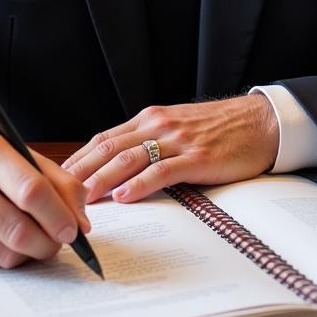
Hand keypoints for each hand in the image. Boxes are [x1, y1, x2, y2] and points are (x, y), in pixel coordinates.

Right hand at [0, 136, 89, 267]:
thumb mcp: (21, 157)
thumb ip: (59, 182)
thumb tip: (81, 221)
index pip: (31, 190)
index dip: (59, 214)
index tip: (75, 228)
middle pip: (20, 229)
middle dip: (50, 241)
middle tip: (60, 240)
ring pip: (7, 253)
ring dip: (31, 251)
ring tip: (35, 237)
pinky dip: (8, 256)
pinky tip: (4, 238)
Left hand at [62, 95, 278, 203]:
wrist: (259, 121)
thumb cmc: (219, 128)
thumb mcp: (176, 128)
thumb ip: (149, 142)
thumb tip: (117, 168)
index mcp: (151, 119)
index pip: (105, 139)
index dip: (79, 158)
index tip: (57, 177)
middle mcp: (159, 125)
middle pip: (110, 148)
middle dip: (82, 170)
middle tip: (57, 191)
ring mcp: (177, 140)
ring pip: (130, 158)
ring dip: (102, 179)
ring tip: (81, 198)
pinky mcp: (197, 156)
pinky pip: (163, 170)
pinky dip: (141, 183)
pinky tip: (125, 195)